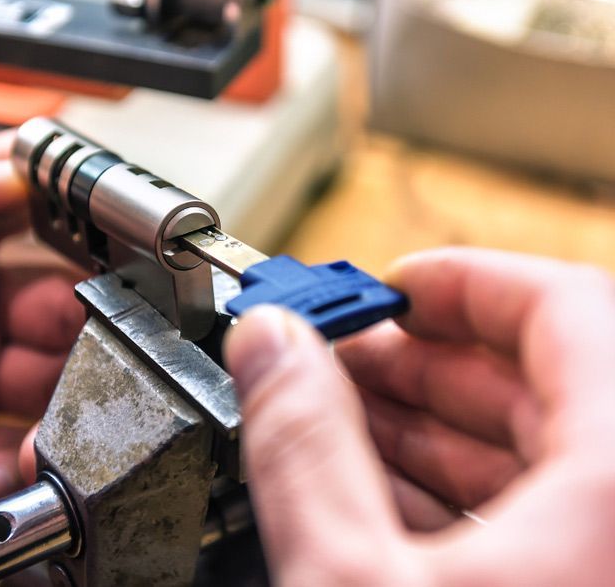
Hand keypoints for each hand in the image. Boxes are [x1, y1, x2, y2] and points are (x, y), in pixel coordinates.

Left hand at [0, 135, 84, 576]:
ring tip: (43, 427)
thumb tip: (7, 172)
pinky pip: (14, 462)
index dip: (80, 225)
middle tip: (97, 351)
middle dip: (92, 327)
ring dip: (70, 406)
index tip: (118, 246)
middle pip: (64, 307)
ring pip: (55, 387)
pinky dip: (21, 471)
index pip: (26, 216)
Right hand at [225, 247, 614, 585]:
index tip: (392, 287)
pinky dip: (459, 495)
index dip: (461, 282)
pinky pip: (547, 518)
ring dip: (432, 429)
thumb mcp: (354, 583)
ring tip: (340, 423)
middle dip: (423, 362)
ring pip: (543, 454)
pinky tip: (378, 495)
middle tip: (339, 358)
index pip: (568, 308)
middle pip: (545, 380)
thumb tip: (271, 346)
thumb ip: (304, 446)